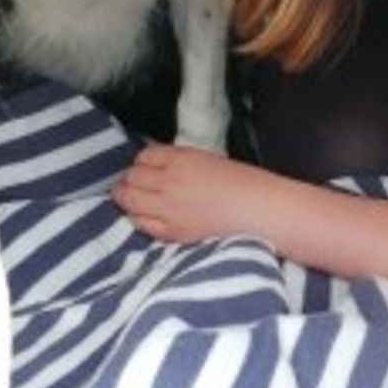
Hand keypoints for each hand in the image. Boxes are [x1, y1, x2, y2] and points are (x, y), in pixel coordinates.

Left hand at [113, 143, 274, 244]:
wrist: (260, 212)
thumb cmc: (244, 184)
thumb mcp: (210, 161)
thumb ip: (181, 163)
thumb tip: (159, 168)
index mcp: (182, 159)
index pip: (144, 156)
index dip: (142, 162)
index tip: (145, 167)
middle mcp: (170, 181)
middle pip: (132, 177)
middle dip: (129, 180)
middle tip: (131, 184)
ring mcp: (169, 208)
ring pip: (129, 200)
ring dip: (126, 198)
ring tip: (129, 199)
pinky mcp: (173, 231)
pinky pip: (141, 224)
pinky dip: (137, 219)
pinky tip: (142, 217)